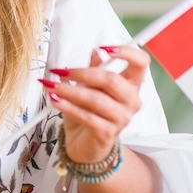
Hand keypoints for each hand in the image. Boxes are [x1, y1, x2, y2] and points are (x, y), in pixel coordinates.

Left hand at [40, 44, 149, 164]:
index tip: (105, 48)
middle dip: (82, 73)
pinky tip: (55, 99)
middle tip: (60, 71)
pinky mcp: (107, 133)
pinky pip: (86, 116)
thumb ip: (94, 69)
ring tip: (51, 86)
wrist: (85, 144)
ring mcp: (121, 118)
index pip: (141, 63)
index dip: (126, 52)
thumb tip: (95, 52)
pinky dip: (67, 106)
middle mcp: (131, 101)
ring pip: (96, 99)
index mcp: (131, 84)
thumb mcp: (90, 86)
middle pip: (112, 80)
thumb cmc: (89, 112)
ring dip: (69, 90)